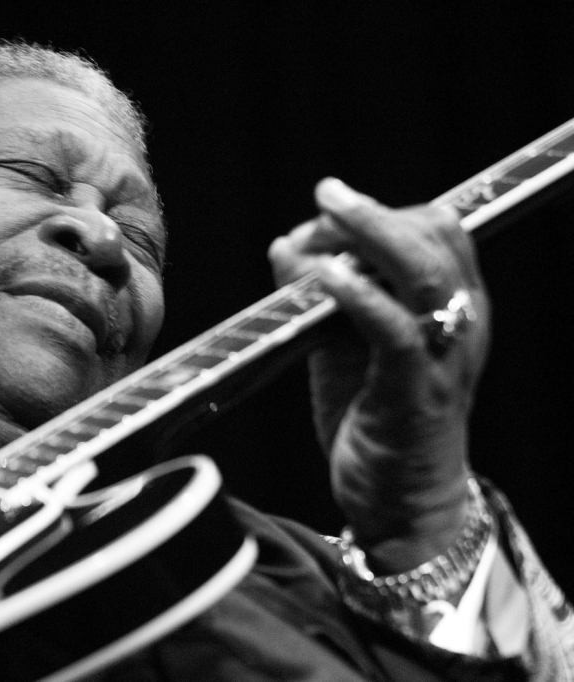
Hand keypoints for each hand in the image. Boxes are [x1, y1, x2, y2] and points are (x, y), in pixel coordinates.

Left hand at [268, 178, 490, 572]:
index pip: (440, 229)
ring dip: (370, 232)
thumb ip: (326, 296)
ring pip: (421, 271)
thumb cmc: (374, 416)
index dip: (386, 208)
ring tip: (325, 212)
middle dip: (373, 211)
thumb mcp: (347, 344)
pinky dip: (357, 295)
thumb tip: (285, 244)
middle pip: (435, 236)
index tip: (332, 205)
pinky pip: (394, 328)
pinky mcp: (416, 391)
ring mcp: (444, 356)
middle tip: (326, 196)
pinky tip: (322, 277)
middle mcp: (461, 322)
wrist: (401, 503)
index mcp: (454, 306)